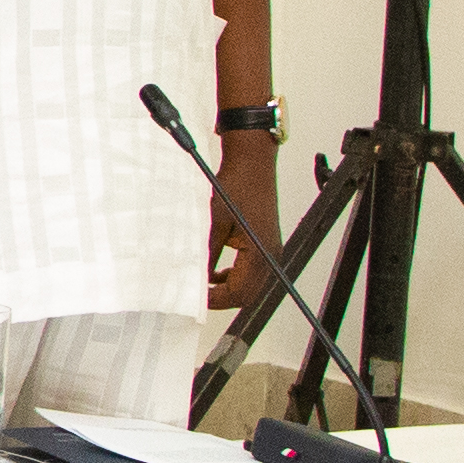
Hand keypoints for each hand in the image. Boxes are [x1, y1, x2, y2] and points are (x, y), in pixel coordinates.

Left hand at [203, 137, 284, 309]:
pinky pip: (251, 270)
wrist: (252, 162)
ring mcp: (269, 249)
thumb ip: (205, 253)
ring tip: (204, 285)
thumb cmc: (237, 185)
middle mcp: (270, 255)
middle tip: (198, 296)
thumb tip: (193, 276)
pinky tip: (215, 271)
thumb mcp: (213, 222)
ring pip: (250, 283)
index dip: (216, 300)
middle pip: (248, 293)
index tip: (195, 299)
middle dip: (223, 298)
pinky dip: (233, 275)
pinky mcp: (264, 242)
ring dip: (228, 287)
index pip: (240, 292)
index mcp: (260, 253)